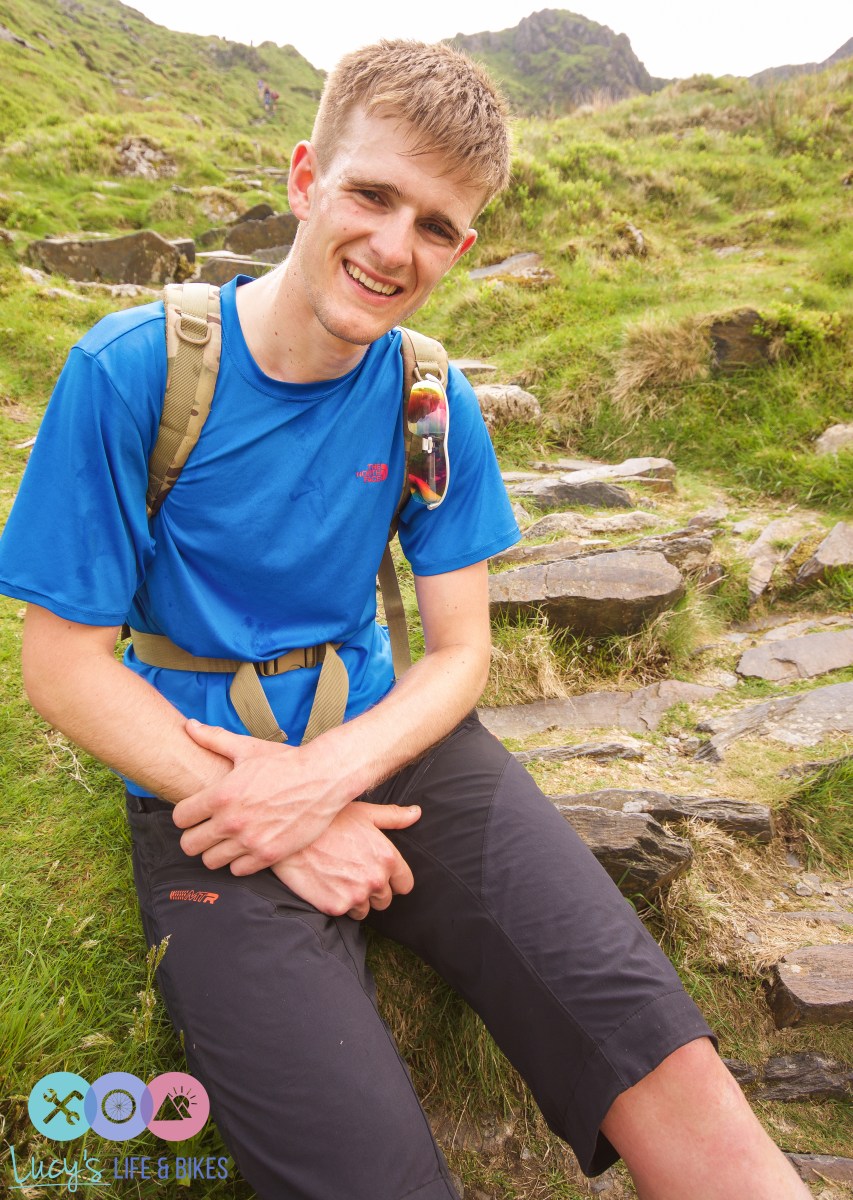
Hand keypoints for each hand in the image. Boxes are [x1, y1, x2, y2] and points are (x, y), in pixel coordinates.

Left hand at [172, 720, 354, 874]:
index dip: (186, 815)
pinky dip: (239, 861)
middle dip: (195, 836)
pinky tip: (247, 846)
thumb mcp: (247, 749)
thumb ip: (213, 739)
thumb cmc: (285, 762)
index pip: (180, 818)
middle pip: (189, 845)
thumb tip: (188, 726)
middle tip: (208, 829)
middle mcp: (232, 821)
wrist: (324, 778)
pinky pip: (237, 871)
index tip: (196, 813)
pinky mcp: (269, 855)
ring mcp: (250, 841)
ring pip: (211, 861)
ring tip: (227, 840)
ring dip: (216, 851)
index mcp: (221, 795)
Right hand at [273, 801, 420, 918]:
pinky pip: (345, 913)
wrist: (292, 835)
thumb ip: (394, 817)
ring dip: (355, 899)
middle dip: (372, 890)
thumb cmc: (330, 820)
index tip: (377, 872)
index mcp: (388, 858)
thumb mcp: (365, 813)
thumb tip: (416, 813)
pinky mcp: (336, 907)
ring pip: (365, 910)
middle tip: (352, 873)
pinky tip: (326, 885)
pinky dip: (337, 903)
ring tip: (338, 878)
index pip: (405, 885)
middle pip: (385, 900)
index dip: (392, 880)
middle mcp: (376, 879)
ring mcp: (357, 895)